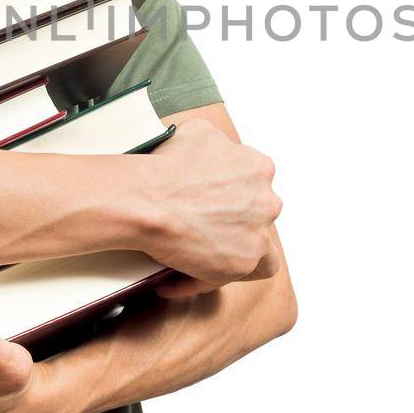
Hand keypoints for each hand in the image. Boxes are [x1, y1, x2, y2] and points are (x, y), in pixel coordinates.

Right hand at [143, 118, 282, 293]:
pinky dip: (201, 279)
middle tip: (200, 229)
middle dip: (232, 224)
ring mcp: (258, 235)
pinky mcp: (242, 263)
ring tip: (196, 259)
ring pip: (256, 252)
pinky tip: (174, 280)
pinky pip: (226, 277)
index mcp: (259, 169)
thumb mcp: (197, 132)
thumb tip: (207, 149)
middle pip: (257, 218)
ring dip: (228, 255)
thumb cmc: (165, 168)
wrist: (147, 199)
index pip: (256, 186)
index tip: (211, 204)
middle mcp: (266, 202)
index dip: (233, 196)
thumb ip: (216, 143)